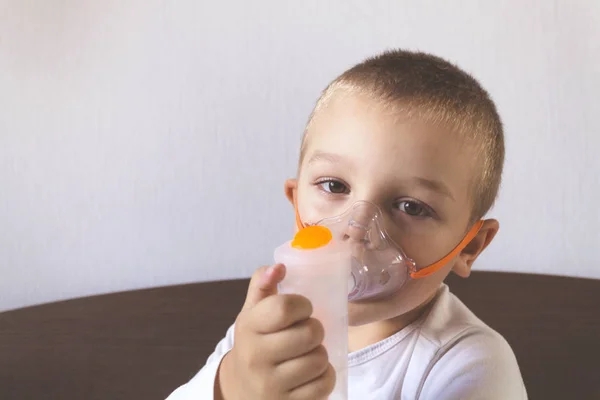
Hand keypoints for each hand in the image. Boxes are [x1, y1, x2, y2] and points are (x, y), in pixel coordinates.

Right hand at [216, 264, 335, 399]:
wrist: (240, 390)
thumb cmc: (255, 343)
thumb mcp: (253, 313)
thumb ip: (263, 284)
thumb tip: (279, 267)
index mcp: (248, 327)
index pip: (284, 308)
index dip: (302, 305)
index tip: (303, 309)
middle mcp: (256, 356)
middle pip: (309, 334)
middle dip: (316, 330)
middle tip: (309, 332)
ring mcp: (271, 385)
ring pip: (319, 359)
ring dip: (320, 353)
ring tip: (309, 352)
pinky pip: (323, 385)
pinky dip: (325, 376)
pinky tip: (312, 373)